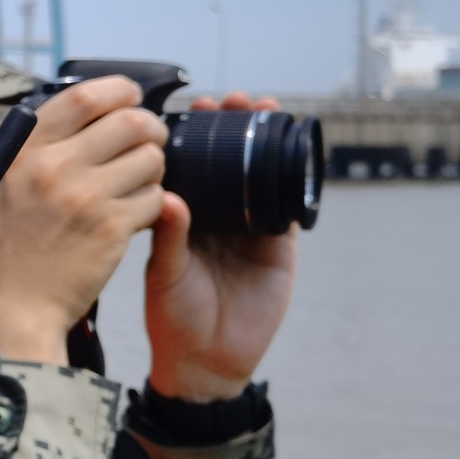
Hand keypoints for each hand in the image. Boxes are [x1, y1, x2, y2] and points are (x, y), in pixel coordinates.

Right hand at [0, 76, 167, 362]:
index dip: (118, 90)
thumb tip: (61, 109)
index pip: (83, 98)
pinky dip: (153, 203)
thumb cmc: (5, 247)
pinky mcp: (111, 229)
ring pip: (149, 159)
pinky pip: (155, 198)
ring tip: (139, 182)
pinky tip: (134, 215)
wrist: (15, 308)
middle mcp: (52, 167)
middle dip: (149, 127)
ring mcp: (84, 198)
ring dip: (154, 167)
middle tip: (149, 140)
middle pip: (128, 122)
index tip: (130, 97)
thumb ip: (18, 144)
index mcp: (23, 150)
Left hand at [145, 92, 298, 400]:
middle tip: (233, 97)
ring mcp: (249, 228)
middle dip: (234, 126)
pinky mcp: (279, 246)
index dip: (196, 134)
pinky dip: (294, 178)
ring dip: (266, 141)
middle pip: (229, 161)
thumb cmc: (173, 318)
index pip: (191, 164)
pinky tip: (295, 150)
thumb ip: (168, 238)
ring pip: (261, 175)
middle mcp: (216, 216)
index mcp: (182, 217)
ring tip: (265, 107)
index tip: (196, 105)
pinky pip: (290, 205)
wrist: (207, 361)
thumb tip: (167, 198)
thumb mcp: (164, 275)